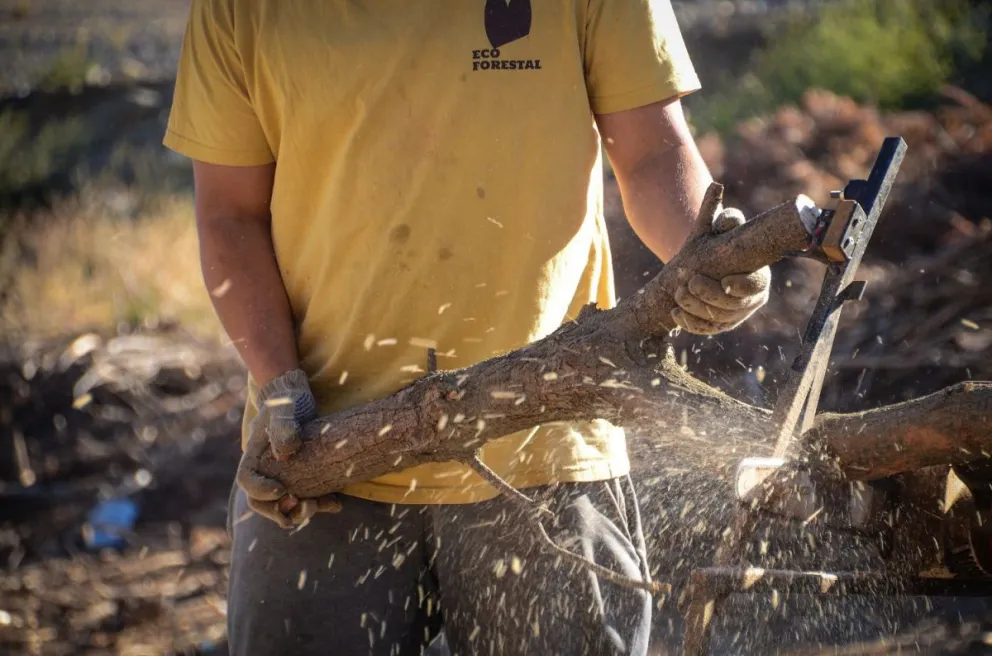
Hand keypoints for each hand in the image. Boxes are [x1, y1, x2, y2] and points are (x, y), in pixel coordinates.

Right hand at [235, 368, 341, 527]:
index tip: (282, 490)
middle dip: (284, 510)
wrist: (299, 396)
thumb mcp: (284, 408)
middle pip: (265, 502)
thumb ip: (283, 426)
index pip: (247, 482)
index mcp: (255, 457)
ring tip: (325, 506)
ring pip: (288, 503)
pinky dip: (321, 502)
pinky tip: (336, 502)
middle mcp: (267, 470)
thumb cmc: (287, 400)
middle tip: (304, 507)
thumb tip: (285, 452)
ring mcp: (286, 475)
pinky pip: (308, 496)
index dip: (261, 492)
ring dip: (304, 510)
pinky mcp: (304, 475)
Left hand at [671, 205, 771, 334]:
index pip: (756, 286)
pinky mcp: (717, 325)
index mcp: (758, 274)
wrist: (700, 263)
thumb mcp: (713, 227)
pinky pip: (705, 330)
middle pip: (735, 307)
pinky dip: (689, 324)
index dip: (742, 286)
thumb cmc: (713, 242)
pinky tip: (675, 313)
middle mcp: (751, 299)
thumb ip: (717, 213)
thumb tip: (716, 189)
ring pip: (718, 320)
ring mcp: (734, 315)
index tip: (725, 282)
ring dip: (697, 310)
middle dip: (711, 297)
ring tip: (678, 296)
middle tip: (689, 284)